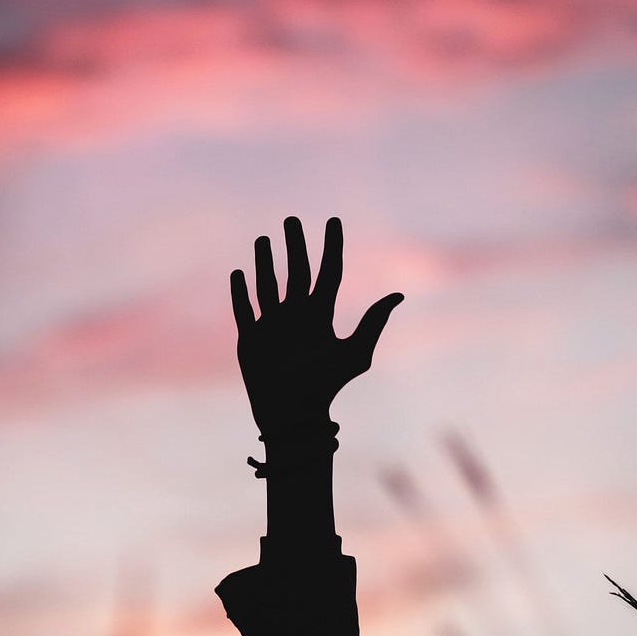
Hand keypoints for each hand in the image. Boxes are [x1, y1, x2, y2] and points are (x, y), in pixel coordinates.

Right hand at [230, 217, 402, 435]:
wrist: (293, 415)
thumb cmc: (326, 387)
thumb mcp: (354, 353)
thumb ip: (372, 322)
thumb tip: (398, 294)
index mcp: (321, 316)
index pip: (328, 273)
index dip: (332, 247)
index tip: (334, 222)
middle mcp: (297, 317)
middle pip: (297, 273)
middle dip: (294, 246)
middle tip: (291, 220)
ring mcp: (273, 327)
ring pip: (268, 286)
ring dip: (266, 262)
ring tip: (264, 239)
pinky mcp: (251, 340)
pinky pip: (244, 310)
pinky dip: (240, 293)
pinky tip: (238, 274)